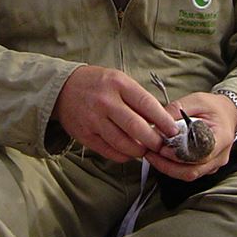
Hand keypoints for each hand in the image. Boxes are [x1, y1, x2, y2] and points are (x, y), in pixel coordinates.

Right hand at [54, 65, 179, 162]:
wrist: (62, 88)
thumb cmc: (97, 84)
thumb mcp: (119, 80)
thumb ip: (138, 99)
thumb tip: (162, 120)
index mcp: (118, 84)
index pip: (146, 105)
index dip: (163, 121)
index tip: (173, 131)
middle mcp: (105, 102)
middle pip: (136, 127)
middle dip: (153, 140)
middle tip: (161, 145)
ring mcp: (93, 120)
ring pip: (123, 143)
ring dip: (139, 151)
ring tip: (145, 150)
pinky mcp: (85, 135)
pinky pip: (109, 151)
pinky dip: (124, 155)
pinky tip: (129, 152)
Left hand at [145, 92, 236, 180]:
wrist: (227, 113)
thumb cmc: (214, 107)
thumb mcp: (196, 100)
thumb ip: (177, 109)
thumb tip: (158, 122)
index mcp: (222, 137)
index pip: (201, 153)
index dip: (180, 154)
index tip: (163, 148)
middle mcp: (220, 155)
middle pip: (193, 170)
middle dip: (168, 164)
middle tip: (151, 152)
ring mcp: (214, 164)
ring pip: (189, 174)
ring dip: (167, 167)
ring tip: (152, 155)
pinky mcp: (206, 167)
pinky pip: (188, 173)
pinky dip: (172, 167)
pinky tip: (160, 157)